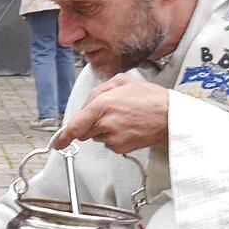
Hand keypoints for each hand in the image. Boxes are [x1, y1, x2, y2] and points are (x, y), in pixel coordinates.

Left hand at [54, 74, 168, 153]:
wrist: (170, 115)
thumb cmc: (150, 98)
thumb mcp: (121, 81)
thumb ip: (98, 91)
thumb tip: (87, 103)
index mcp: (102, 105)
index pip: (75, 126)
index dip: (63, 137)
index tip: (58, 143)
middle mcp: (106, 123)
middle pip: (85, 132)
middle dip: (91, 124)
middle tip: (109, 115)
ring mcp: (114, 137)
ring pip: (98, 137)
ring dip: (104, 130)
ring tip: (124, 118)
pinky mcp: (122, 147)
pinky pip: (110, 144)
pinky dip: (115, 137)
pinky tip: (128, 127)